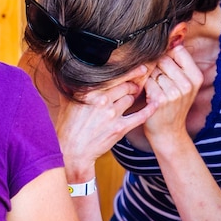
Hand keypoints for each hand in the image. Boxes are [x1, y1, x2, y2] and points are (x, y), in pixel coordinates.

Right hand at [55, 64, 156, 180]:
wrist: (72, 151)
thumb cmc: (67, 127)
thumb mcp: (66, 103)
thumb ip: (70, 87)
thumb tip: (68, 74)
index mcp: (89, 91)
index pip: (114, 76)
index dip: (129, 72)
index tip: (139, 69)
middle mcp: (101, 100)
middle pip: (126, 86)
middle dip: (132, 85)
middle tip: (135, 85)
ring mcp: (112, 114)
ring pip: (131, 98)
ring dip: (135, 97)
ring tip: (135, 97)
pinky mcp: (120, 128)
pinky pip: (140, 115)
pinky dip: (149, 109)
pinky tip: (154, 104)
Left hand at [143, 45, 202, 146]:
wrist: (168, 131)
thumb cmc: (173, 104)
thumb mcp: (183, 84)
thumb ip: (178, 62)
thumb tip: (173, 35)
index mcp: (196, 77)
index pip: (178, 50)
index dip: (167, 52)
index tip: (162, 60)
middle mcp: (187, 84)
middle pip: (163, 58)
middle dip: (156, 65)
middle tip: (156, 78)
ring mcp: (174, 92)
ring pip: (153, 69)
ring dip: (149, 75)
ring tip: (153, 87)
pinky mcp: (160, 99)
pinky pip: (146, 81)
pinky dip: (143, 85)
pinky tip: (147, 94)